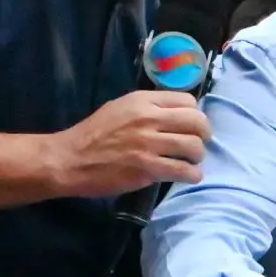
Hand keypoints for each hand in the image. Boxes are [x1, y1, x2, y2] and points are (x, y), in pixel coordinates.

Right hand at [45, 90, 209, 198]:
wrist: (70, 159)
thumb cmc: (95, 134)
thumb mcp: (120, 108)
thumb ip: (148, 108)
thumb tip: (176, 114)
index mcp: (142, 101)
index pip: (188, 101)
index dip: (194, 114)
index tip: (190, 125)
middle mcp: (149, 118)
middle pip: (197, 122)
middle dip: (204, 134)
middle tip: (199, 144)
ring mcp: (149, 144)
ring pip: (194, 147)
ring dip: (198, 156)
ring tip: (191, 161)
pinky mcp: (148, 168)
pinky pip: (184, 170)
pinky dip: (192, 174)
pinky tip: (188, 175)